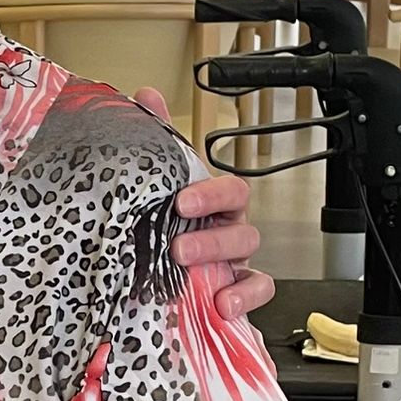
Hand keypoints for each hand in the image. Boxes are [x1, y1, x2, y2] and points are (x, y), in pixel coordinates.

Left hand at [132, 86, 271, 322]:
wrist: (147, 271)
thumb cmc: (159, 222)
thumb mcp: (153, 183)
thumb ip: (155, 140)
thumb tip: (145, 96)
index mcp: (210, 203)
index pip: (229, 190)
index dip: (211, 194)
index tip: (181, 202)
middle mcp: (226, 229)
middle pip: (241, 227)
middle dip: (211, 237)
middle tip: (177, 246)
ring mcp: (232, 261)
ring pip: (247, 256)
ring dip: (220, 262)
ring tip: (189, 272)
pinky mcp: (233, 290)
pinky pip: (255, 290)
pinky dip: (244, 298)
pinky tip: (222, 304)